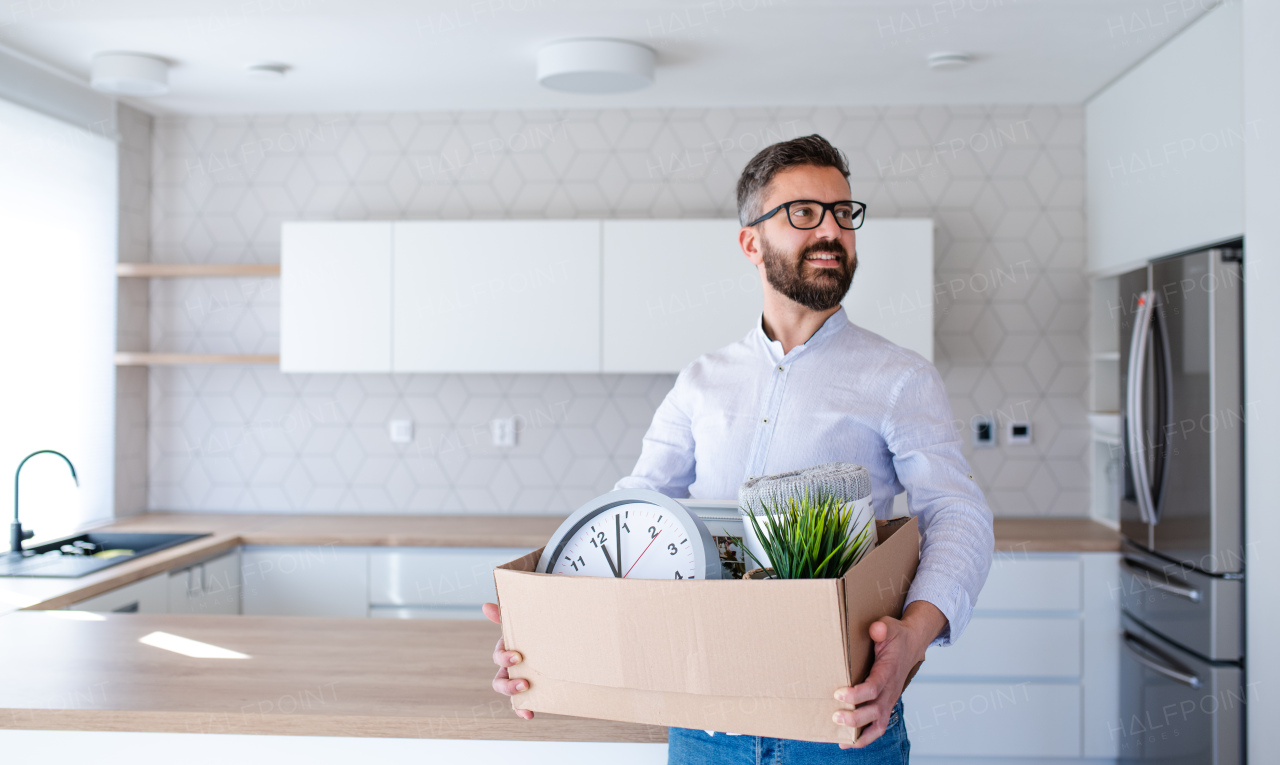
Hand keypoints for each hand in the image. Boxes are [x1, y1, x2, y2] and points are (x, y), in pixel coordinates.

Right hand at [482, 602, 532, 719]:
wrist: (553, 640)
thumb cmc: (533, 632)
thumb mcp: (522, 623)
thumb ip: (505, 616)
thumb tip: (486, 606)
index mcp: (507, 652)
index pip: (498, 657)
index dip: (504, 659)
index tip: (517, 657)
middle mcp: (511, 669)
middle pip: (500, 681)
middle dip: (509, 685)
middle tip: (524, 683)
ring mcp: (520, 680)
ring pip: (511, 694)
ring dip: (516, 698)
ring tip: (528, 697)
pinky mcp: (532, 690)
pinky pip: (524, 703)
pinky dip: (524, 710)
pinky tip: (530, 714)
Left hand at [831, 601, 945, 748]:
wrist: (912, 644)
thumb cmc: (897, 636)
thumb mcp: (890, 626)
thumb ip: (883, 628)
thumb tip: (876, 629)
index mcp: (888, 672)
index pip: (874, 687)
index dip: (857, 694)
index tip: (838, 693)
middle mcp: (890, 690)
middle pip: (875, 711)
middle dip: (855, 718)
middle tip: (835, 716)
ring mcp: (889, 700)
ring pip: (878, 724)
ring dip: (860, 734)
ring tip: (841, 739)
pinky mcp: (885, 705)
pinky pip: (878, 726)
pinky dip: (865, 737)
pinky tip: (847, 741)